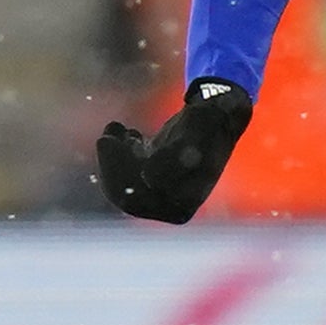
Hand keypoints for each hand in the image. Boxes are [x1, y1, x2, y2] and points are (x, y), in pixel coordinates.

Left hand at [96, 79, 253, 222]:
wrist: (219, 116)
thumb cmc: (208, 126)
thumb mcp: (195, 137)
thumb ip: (176, 157)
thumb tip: (148, 178)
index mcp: (180, 208)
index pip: (134, 200)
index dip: (114, 172)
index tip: (106, 140)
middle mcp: (169, 207)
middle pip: (124, 196)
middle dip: (110, 164)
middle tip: (106, 135)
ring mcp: (159, 195)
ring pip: (120, 185)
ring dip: (111, 156)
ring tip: (115, 128)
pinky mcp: (151, 180)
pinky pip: (123, 175)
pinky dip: (117, 152)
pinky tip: (123, 130)